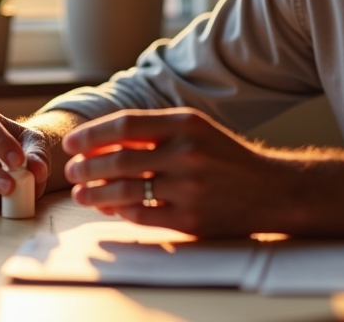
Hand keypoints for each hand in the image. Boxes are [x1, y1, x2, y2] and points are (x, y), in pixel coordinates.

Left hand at [62, 107, 285, 236]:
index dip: (91, 135)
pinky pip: (142, 216)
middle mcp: (187, 153)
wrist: (272, 190)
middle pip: (119, 160)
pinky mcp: (191, 220)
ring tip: (81, 194)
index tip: (72, 145)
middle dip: (87, 168)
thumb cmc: (225, 157)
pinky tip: (111, 208)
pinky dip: (121, 212)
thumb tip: (102, 143)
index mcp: (185, 124)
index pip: (124, 125)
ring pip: (125, 191)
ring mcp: (189, 188)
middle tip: (71, 173)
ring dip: (95, 194)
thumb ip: (154, 132)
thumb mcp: (196, 130)